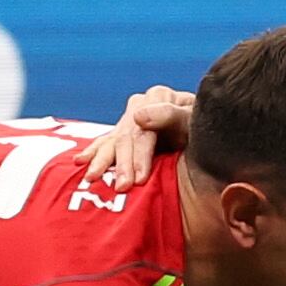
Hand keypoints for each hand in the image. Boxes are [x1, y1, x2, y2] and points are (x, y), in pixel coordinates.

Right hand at [76, 87, 194, 190]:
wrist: (206, 133)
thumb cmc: (204, 128)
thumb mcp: (194, 120)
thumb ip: (170, 115)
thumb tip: (138, 117)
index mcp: (158, 97)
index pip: (143, 130)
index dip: (139, 156)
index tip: (138, 180)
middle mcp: (140, 104)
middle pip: (126, 137)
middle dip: (122, 164)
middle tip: (121, 188)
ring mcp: (130, 119)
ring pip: (112, 141)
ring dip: (101, 161)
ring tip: (92, 178)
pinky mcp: (123, 132)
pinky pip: (105, 143)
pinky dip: (92, 153)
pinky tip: (80, 162)